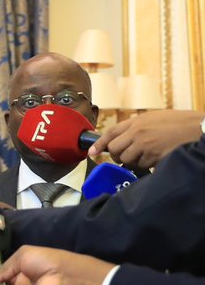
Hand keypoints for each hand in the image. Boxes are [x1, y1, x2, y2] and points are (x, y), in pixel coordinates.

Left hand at [88, 109, 204, 168]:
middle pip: (114, 150)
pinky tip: (158, 157)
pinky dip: (147, 165)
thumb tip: (123, 140)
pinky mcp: (153, 156)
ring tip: (149, 154)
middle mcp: (137, 132)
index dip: (99, 144)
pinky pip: (141, 166)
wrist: (199, 129)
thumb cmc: (180, 123)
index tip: (91, 153)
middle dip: (118, 156)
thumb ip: (138, 127)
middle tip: (128, 156)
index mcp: (137, 121)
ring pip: (127, 160)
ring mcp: (144, 145)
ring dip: (134, 161)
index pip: (111, 133)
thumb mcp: (156, 119)